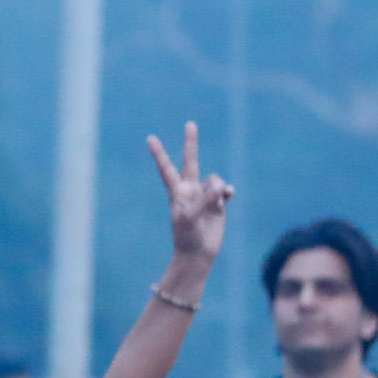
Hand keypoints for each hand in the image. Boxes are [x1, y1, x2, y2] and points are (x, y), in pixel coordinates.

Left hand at [145, 122, 231, 274]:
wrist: (198, 254)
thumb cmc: (187, 236)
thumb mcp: (190, 218)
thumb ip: (203, 200)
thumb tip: (219, 188)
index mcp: (177, 192)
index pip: (167, 168)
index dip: (159, 153)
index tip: (150, 138)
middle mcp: (190, 190)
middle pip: (190, 162)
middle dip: (191, 143)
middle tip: (190, 124)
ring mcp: (204, 196)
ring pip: (215, 179)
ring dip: (218, 188)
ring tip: (217, 202)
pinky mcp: (218, 204)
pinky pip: (225, 189)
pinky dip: (228, 191)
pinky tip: (228, 197)